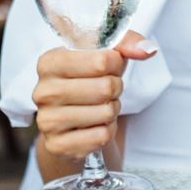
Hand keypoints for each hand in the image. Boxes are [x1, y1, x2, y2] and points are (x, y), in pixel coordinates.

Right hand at [32, 30, 156, 162]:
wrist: (70, 120)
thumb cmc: (88, 80)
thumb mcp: (105, 54)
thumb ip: (126, 44)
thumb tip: (147, 50)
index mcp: (49, 62)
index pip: (102, 60)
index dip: (116, 64)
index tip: (109, 66)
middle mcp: (42, 91)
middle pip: (105, 87)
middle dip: (115, 88)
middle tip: (106, 89)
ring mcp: (47, 121)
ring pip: (105, 113)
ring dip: (112, 110)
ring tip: (99, 106)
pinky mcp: (57, 145)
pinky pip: (101, 137)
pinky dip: (107, 131)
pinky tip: (94, 125)